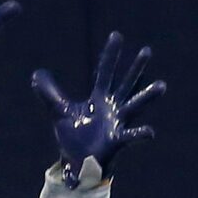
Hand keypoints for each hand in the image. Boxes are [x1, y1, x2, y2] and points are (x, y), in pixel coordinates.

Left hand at [32, 31, 164, 187]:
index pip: (105, 71)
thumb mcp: (59, 111)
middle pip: (125, 83)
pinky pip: (132, 136)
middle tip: (146, 51)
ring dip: (147, 96)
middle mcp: (112, 107)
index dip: (110, 55)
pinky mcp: (118, 140)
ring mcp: (117, 123)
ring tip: (161, 86)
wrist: (77, 162)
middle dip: (135, 68)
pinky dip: (141, 134)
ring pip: (135, 106)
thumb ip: (49, 94)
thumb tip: (36, 75)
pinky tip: (150, 132)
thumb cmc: (73, 137)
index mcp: (99, 98)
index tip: (117, 35)